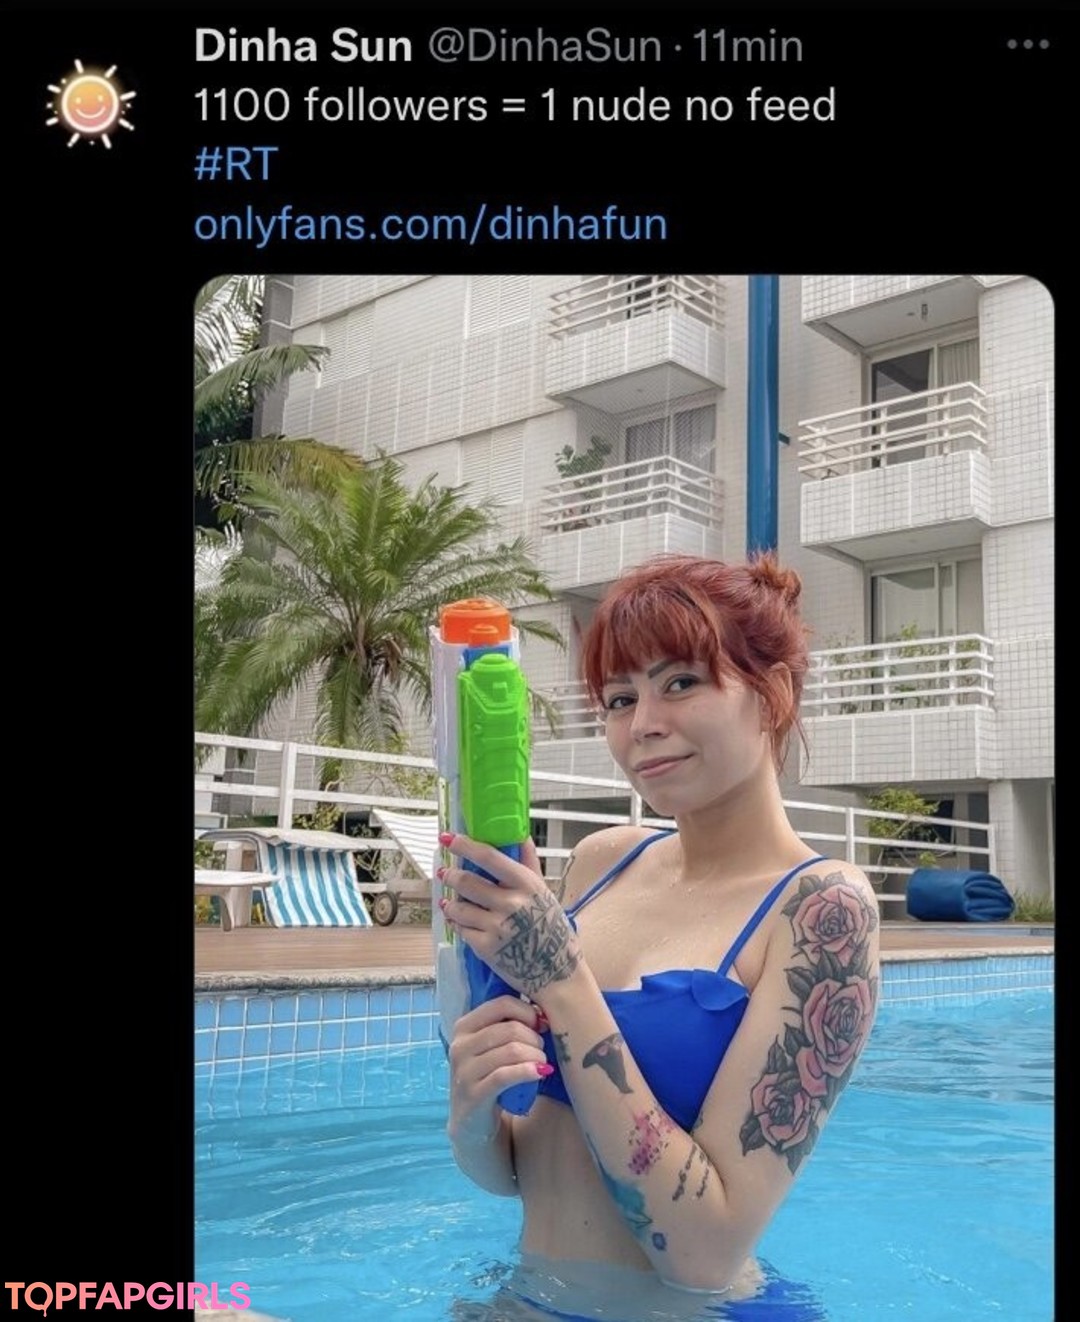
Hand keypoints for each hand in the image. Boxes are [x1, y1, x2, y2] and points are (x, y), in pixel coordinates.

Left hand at [439, 835, 582, 1001]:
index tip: (447, 839)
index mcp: (526, 884)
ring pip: (458, 906)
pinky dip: (456, 922)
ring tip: (450, 901)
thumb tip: (519, 834)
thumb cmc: (550, 927)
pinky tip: (458, 919)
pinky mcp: (485, 948)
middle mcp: (511, 903)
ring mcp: (497, 927)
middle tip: (445, 874)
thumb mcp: (543, 891)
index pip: (489, 857)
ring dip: (450, 902)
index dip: (464, 845)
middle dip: (450, 876)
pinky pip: (460, 928)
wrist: (556, 971)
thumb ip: (528, 862)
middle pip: (467, 881)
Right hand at [447, 995, 549, 1142]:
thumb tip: (542, 1013)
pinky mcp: (473, 1095)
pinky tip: (539, 1073)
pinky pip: (506, 1075)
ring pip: (512, 1050)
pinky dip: (527, 1072)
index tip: (540, 1025)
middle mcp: (459, 1045)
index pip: (502, 1004)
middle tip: (542, 1051)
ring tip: (542, 1064)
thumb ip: (508, 1027)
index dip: (528, 1011)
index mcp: (464, 1027)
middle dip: (534, 1038)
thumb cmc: (488, 1078)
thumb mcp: (491, 1049)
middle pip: (510, 1028)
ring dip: (536, 1056)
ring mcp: (464, 1071)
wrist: (472, 1124)